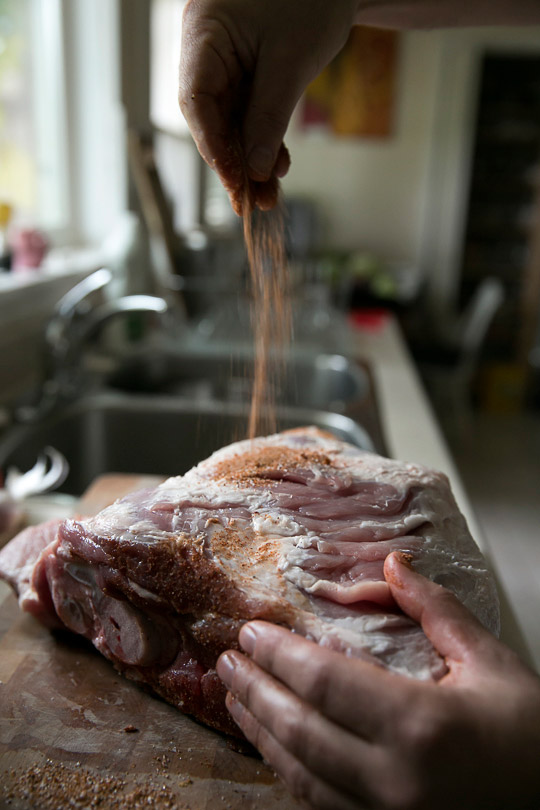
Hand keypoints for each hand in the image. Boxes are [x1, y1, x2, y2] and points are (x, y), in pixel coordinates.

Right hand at [179, 0, 358, 212]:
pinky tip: (276, 166)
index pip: (196, 101)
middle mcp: (206, 48)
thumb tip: (253, 169)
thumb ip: (269, 117)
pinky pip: (248, 111)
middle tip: (252, 202)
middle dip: (234, 162)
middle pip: (211, 117)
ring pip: (231, 120)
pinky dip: (262, 139)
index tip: (235, 183)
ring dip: (250, 158)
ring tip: (269, 194)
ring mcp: (225, 59)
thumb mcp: (291, 61)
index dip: (214, 148)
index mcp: (203, 32)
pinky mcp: (246, 70)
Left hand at [217, 552, 539, 808]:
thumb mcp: (489, 659)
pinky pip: (321, 804)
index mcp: (421, 725)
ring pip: (301, 774)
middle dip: (255, 690)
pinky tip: (274, 746)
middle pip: (299, 730)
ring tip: (235, 698)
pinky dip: (289, 771)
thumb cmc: (530, 733)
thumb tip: (392, 565)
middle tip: (228, 659)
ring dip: (260, 732)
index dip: (279, 654)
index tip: (251, 632)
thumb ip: (433, 609)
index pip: (324, 682)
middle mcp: (395, 780)